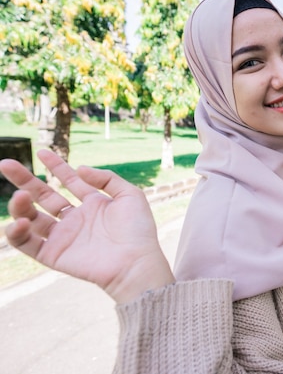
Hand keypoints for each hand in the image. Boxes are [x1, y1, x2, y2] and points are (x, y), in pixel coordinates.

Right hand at [0, 150, 174, 302]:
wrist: (135, 262)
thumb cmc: (138, 230)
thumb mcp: (130, 195)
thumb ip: (107, 178)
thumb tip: (79, 168)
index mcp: (93, 205)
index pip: (69, 181)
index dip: (55, 166)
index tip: (42, 151)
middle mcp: (76, 219)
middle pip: (43, 196)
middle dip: (24, 180)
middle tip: (6, 164)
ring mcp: (64, 237)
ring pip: (31, 217)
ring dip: (20, 206)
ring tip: (20, 196)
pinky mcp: (54, 255)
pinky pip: (27, 244)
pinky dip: (17, 233)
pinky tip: (21, 221)